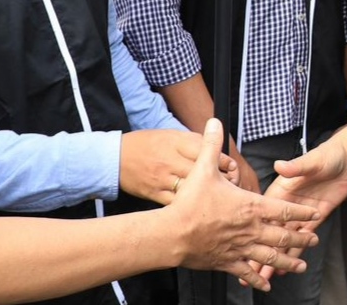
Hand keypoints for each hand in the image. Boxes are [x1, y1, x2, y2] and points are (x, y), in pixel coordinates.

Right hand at [120, 128, 234, 205]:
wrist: (115, 158)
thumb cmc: (145, 144)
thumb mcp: (171, 135)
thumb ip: (194, 141)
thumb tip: (217, 148)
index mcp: (177, 142)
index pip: (208, 152)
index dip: (224, 162)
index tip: (231, 168)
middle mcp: (171, 160)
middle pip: (204, 172)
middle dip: (221, 181)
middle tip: (231, 187)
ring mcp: (163, 179)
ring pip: (192, 191)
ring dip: (209, 198)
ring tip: (219, 201)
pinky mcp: (155, 195)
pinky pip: (177, 204)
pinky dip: (190, 209)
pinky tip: (199, 211)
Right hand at [168, 119, 319, 289]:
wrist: (174, 234)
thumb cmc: (190, 202)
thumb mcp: (203, 168)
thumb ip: (212, 145)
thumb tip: (214, 122)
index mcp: (250, 207)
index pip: (283, 209)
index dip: (300, 212)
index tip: (313, 214)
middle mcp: (250, 229)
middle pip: (282, 235)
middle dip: (300, 238)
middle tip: (313, 240)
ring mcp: (240, 248)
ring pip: (270, 257)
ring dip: (287, 261)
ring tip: (299, 266)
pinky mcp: (228, 263)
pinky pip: (247, 273)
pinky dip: (258, 280)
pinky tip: (265, 285)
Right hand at [256, 127, 346, 280]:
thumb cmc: (327, 156)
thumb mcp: (311, 161)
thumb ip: (295, 167)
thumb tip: (280, 166)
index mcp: (280, 191)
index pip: (265, 214)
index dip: (254, 229)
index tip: (243, 243)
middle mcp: (286, 206)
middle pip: (272, 232)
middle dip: (262, 252)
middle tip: (253, 272)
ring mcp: (300, 216)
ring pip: (285, 241)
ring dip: (277, 259)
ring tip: (267, 277)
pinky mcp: (313, 221)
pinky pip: (301, 241)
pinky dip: (294, 255)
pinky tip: (286, 269)